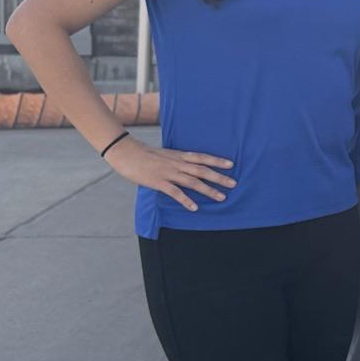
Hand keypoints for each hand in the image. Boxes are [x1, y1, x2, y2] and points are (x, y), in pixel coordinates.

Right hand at [105, 139, 235, 211]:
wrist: (126, 152)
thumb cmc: (145, 154)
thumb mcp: (165, 154)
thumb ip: (177, 160)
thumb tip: (187, 166)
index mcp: (179, 155)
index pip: (202, 157)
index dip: (216, 161)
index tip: (231, 164)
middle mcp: (177, 163)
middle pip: (202, 170)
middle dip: (219, 177)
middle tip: (233, 184)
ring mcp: (168, 173)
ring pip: (193, 182)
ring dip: (208, 190)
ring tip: (221, 198)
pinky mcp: (159, 182)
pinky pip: (175, 192)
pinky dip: (186, 200)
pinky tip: (194, 207)